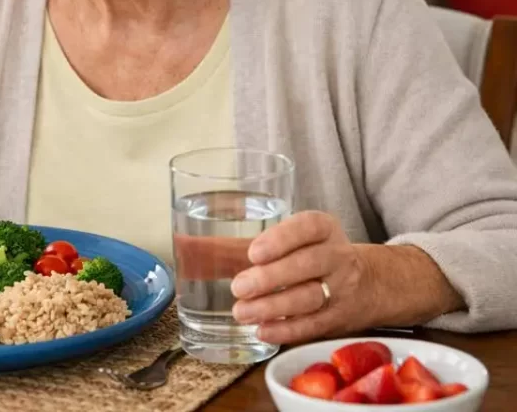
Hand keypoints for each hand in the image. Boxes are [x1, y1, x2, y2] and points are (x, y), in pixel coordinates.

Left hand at [230, 211, 372, 344]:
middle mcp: (338, 255)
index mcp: (324, 228)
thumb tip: (186, 245)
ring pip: (310, 297)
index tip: (253, 252)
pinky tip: (262, 330)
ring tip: (242, 312)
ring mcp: (343, 288)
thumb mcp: (294, 239)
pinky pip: (314, 325)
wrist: (371, 284)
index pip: (308, 227)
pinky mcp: (341, 318)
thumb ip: (245, 243)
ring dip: (273, 307)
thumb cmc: (313, 254)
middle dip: (271, 277)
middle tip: (238, 287)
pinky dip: (287, 330)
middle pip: (308, 265)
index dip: (281, 239)